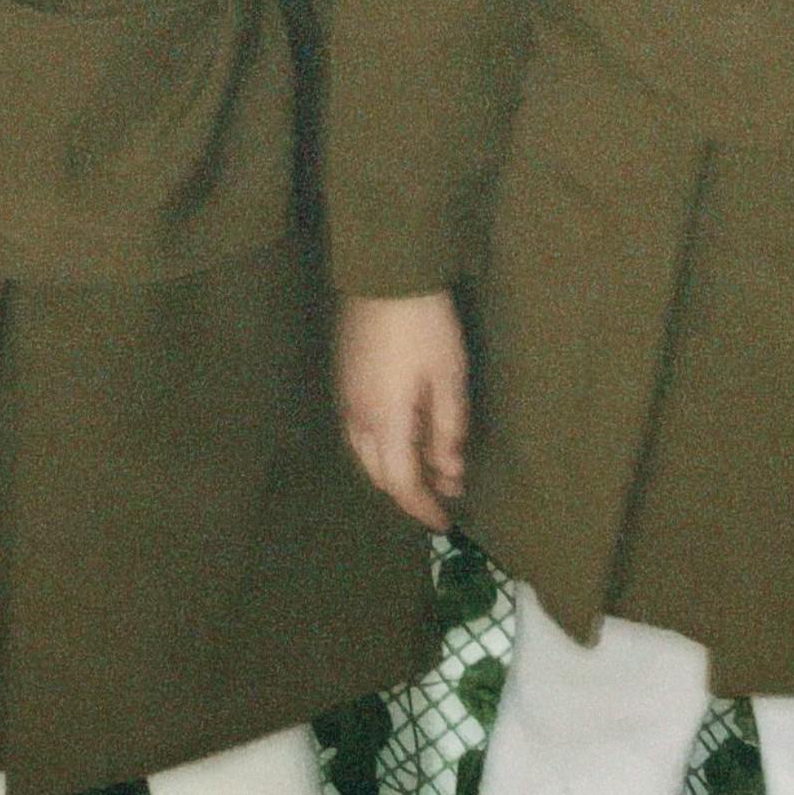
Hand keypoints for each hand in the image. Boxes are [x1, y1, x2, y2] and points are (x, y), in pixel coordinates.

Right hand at [338, 290, 469, 528]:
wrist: (385, 272)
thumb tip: (449, 472)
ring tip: (430, 465)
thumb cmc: (425, 326)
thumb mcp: (449, 377)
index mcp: (384, 423)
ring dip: (396, 468)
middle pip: (380, 474)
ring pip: (366, 453)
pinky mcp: (344, 378)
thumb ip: (448, 430)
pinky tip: (405, 433)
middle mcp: (357, 418)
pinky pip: (360, 431)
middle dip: (411, 491)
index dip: (424, 507)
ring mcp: (346, 397)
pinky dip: (383, 446)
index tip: (446, 522)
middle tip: (444, 493)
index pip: (402, 484)